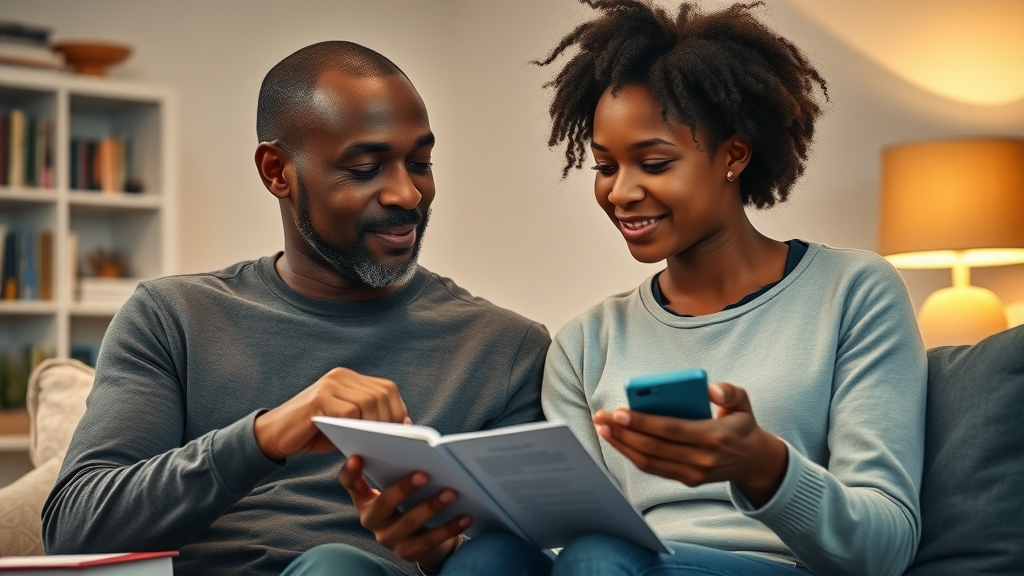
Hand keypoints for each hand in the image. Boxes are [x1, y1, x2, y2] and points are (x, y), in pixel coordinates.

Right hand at [253, 367, 408, 459]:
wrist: (274, 436)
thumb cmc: (314, 433)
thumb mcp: (346, 425)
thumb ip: (368, 420)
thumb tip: (403, 427)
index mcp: (350, 378)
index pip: (387, 388)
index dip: (398, 410)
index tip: (403, 432)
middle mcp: (341, 376)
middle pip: (381, 394)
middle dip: (390, 420)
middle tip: (391, 441)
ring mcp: (329, 385)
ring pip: (368, 402)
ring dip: (375, 425)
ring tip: (376, 443)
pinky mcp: (318, 399)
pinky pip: (349, 411)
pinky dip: (357, 427)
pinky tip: (357, 441)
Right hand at [339, 455, 470, 570]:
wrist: (420, 538)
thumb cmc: (408, 500)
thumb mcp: (398, 482)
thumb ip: (398, 458)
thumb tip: (408, 425)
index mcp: (365, 499)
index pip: (350, 484)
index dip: (350, 472)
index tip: (357, 456)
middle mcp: (373, 520)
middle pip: (383, 505)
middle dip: (402, 489)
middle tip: (424, 474)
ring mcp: (390, 539)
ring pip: (409, 524)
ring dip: (431, 507)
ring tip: (451, 493)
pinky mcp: (409, 552)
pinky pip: (430, 541)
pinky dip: (449, 528)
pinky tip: (465, 516)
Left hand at [594, 382, 787, 506]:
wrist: (754, 461)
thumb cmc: (741, 424)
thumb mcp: (743, 402)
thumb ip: (729, 391)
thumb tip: (710, 391)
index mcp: (714, 435)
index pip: (671, 429)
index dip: (643, 422)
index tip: (619, 411)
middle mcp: (702, 458)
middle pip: (654, 447)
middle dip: (623, 433)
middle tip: (602, 418)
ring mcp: (693, 473)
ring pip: (649, 462)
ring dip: (622, 445)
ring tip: (603, 429)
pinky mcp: (687, 480)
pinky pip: (653, 469)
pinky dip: (632, 455)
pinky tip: (617, 440)